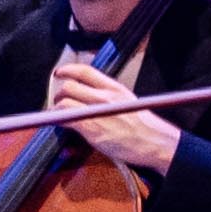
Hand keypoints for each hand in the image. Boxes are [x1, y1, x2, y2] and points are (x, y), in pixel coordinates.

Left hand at [47, 57, 180, 175]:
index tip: (60, 72)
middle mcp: (104, 96)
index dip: (68, 69)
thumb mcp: (128, 102)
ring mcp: (97, 111)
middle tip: (58, 101)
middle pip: (70, 86)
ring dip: (56, 108)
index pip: (86, 71)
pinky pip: (66, 118)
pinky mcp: (91, 127)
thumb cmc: (143, 127)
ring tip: (58, 115)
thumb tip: (90, 98)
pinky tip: (61, 124)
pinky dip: (58, 120)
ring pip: (64, 101)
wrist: (154, 142)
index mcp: (114, 88)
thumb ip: (109, 97)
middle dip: (59, 93)